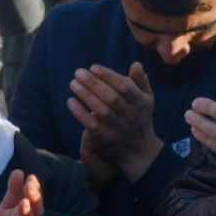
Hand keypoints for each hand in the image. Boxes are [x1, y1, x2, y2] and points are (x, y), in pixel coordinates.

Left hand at [66, 63, 163, 182]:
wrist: (139, 151)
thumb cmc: (139, 117)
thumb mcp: (146, 99)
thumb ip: (140, 81)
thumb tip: (136, 64)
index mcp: (140, 102)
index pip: (125, 87)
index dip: (109, 76)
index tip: (93, 67)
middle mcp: (130, 115)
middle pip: (112, 97)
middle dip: (94, 83)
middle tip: (78, 72)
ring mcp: (117, 127)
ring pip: (102, 110)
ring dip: (86, 96)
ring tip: (73, 83)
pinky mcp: (105, 137)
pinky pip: (92, 125)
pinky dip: (80, 113)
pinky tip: (70, 102)